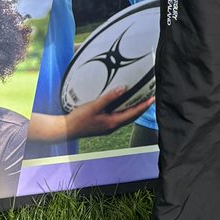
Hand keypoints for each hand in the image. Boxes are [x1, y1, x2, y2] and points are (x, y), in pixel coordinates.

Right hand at [28, 89, 153, 142]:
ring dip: (135, 110)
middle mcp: (113, 126)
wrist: (66, 130)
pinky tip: (124, 105)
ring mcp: (108, 127)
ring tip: (142, 101)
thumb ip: (109, 97)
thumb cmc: (79, 119)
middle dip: (142, 108)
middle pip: (132, 117)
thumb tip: (123, 89)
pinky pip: (119, 117)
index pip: (133, 113)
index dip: (144, 106)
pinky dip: (126, 111)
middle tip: (151, 98)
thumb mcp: (94, 106)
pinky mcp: (104, 125)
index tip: (153, 99)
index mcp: (113, 123)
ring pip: (126, 118)